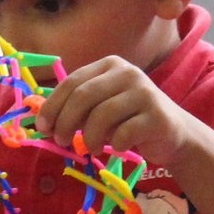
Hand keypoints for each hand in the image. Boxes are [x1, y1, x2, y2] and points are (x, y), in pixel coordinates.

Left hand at [37, 57, 197, 166]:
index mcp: (110, 65)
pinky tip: (117, 147)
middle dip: (65, 122)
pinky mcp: (158, 115)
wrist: (172, 133)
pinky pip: (124, 133)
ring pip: (102, 115)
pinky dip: (114, 145)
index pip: (73, 82)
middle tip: (61, 141)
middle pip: (84, 96)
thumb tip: (42, 121)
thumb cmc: (129, 120)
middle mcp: (128, 72)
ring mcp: (145, 92)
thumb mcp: (100, 107)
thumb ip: (76, 108)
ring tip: (91, 148)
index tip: (42, 127)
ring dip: (89, 137)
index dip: (53, 106)